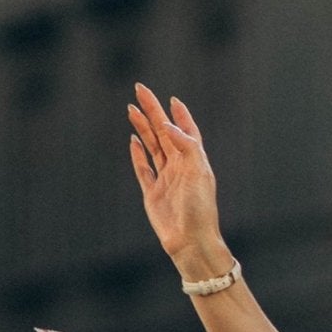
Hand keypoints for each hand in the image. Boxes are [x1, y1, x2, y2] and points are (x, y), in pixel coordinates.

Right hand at [128, 83, 224, 272]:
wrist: (190, 241)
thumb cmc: (199, 208)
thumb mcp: (197, 172)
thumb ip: (185, 144)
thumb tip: (166, 124)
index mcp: (194, 161)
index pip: (187, 131)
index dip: (180, 115)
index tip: (172, 99)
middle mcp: (180, 168)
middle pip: (164, 133)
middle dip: (152, 111)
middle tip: (140, 90)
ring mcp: (165, 180)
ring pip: (152, 147)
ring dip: (143, 128)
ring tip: (132, 109)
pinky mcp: (153, 194)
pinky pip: (143, 169)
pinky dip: (138, 154)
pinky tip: (133, 140)